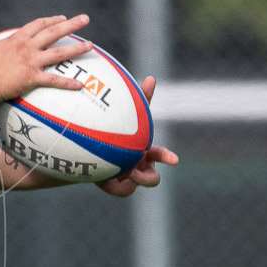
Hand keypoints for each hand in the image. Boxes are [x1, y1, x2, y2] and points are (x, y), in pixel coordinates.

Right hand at [0, 15, 91, 105]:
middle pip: (53, 32)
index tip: (61, 17)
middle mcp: (27, 47)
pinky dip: (67, 83)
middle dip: (71, 24)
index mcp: (17, 39)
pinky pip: (53, 80)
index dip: (51, 20)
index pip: (38, 25)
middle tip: (85, 19)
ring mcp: (31, 62)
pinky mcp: (32, 77)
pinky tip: (79, 85)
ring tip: (90, 45)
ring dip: (76, 48)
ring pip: (59, 52)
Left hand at [96, 76, 178, 196]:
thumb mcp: (123, 119)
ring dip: (126, 181)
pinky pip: (118, 189)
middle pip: (152, 179)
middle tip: (135, 173)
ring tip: (116, 173)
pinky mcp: (118, 189)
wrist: (93, 152)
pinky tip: (102, 177)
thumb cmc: (115, 132)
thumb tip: (153, 77)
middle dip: (148, 178)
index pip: (159, 155)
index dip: (167, 157)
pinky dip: (112, 184)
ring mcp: (129, 180)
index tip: (174, 160)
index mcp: (145, 153)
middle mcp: (140, 168)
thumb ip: (139, 102)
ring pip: (132, 187)